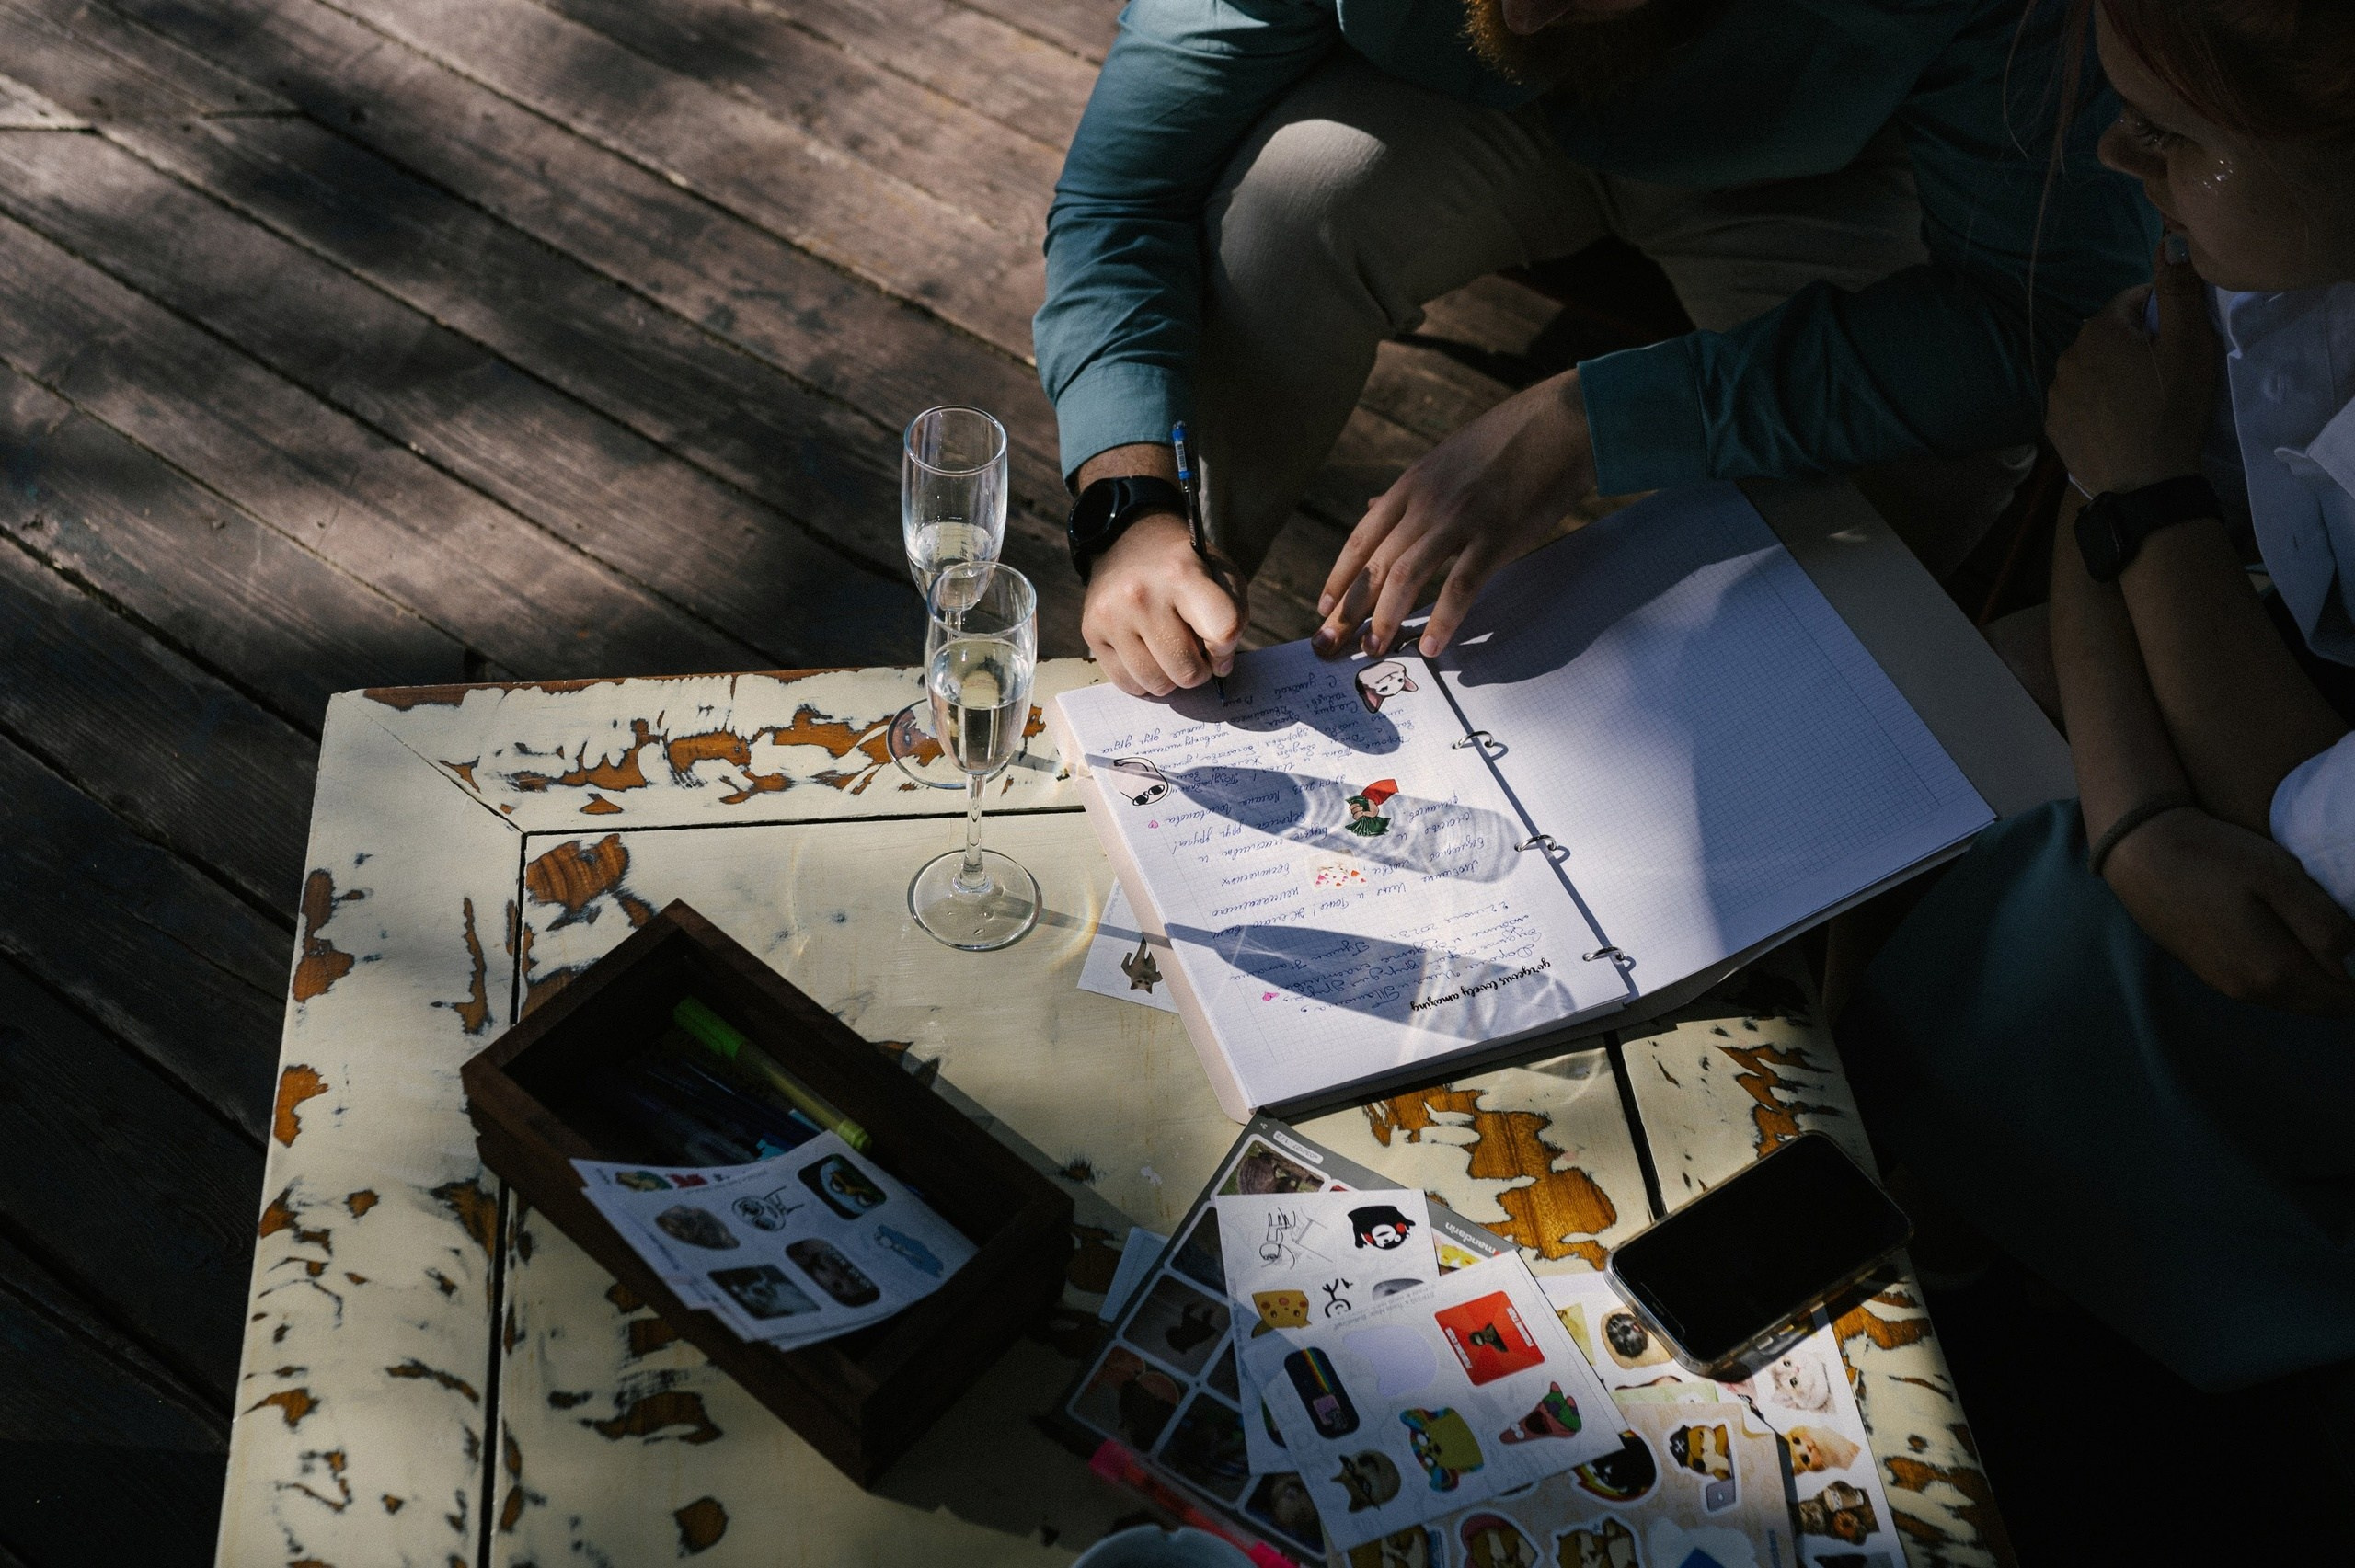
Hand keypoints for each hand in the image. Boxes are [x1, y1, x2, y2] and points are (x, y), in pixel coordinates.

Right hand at [1081, 512, 1245, 695]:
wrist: (1129, 541)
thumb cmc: (1184, 566)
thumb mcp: (1221, 575)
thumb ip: (1232, 620)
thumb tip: (1218, 667)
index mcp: (1181, 573)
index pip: (1223, 632)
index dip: (1227, 648)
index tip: (1220, 645)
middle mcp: (1140, 594)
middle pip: (1187, 670)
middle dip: (1199, 670)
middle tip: (1195, 652)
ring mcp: (1111, 615)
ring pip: (1157, 684)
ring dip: (1171, 678)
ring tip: (1171, 653)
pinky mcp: (1091, 631)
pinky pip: (1127, 683)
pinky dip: (1144, 679)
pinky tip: (1148, 655)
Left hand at [1314, 369, 1593, 659]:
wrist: (1563, 421)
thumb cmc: (1508, 440)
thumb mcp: (1445, 457)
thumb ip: (1409, 490)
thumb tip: (1372, 505)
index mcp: (1412, 483)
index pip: (1361, 537)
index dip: (1339, 576)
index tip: (1323, 608)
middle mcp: (1427, 502)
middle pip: (1375, 564)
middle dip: (1348, 611)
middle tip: (1328, 646)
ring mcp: (1460, 518)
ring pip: (1407, 576)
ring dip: (1384, 618)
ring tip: (1371, 650)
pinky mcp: (1496, 536)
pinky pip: (1461, 585)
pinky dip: (1443, 620)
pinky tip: (1430, 646)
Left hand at [2046, 240, 2217, 496]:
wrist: (2144, 484)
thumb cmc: (2172, 408)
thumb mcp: (2190, 343)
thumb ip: (2179, 289)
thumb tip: (2169, 240)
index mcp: (2099, 330)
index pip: (2132, 301)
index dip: (2160, 313)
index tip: (2177, 339)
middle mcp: (2066, 356)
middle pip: (2108, 334)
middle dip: (2134, 342)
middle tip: (2163, 371)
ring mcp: (2055, 394)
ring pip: (2091, 367)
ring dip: (2112, 372)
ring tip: (2141, 399)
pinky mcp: (2053, 425)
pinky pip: (2079, 400)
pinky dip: (2097, 402)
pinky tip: (2119, 420)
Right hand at [2102, 806, 2354, 1014]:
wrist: (2140, 854)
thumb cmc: (2213, 857)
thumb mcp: (2279, 876)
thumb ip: (2324, 923)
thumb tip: (2352, 954)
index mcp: (2275, 972)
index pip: (2346, 1000)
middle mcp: (2251, 990)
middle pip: (2321, 1004)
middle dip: (2344, 982)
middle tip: (2346, 940)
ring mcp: (2226, 984)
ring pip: (2293, 997)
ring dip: (2314, 977)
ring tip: (2319, 936)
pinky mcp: (2209, 971)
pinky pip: (2265, 985)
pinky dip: (2285, 971)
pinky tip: (2282, 934)